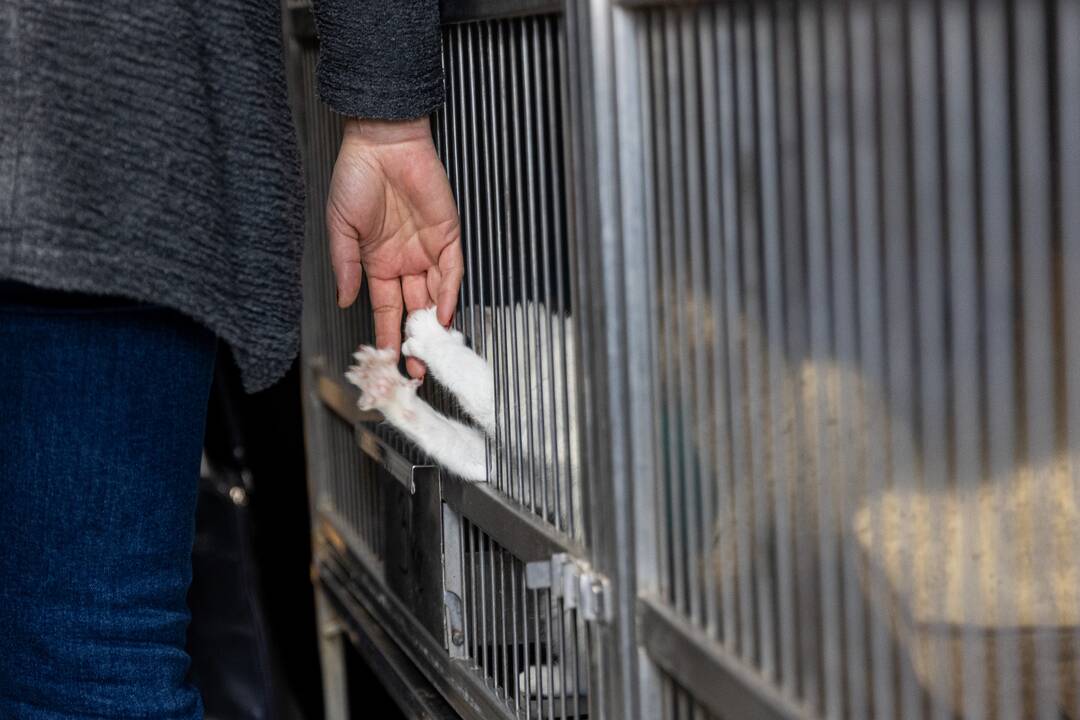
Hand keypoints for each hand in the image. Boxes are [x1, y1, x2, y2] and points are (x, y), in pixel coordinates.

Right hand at [327, 116, 462, 378]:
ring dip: (434, 325)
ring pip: (435, 296)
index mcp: (378, 263)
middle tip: (417, 370)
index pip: (387, 310)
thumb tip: (345, 301)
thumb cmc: (356, 177)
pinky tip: (444, 314)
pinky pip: (452, 270)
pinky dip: (449, 293)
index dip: (388, 336)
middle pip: (414, 310)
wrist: (382, 142)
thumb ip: (344, 265)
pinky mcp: (449, 235)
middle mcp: (405, 262)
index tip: (387, 362)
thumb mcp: (340, 227)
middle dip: (416, 341)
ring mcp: (428, 250)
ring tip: (431, 352)